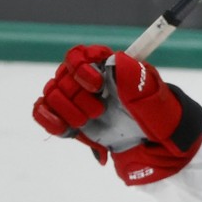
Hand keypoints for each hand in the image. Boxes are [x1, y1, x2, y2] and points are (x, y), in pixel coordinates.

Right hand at [32, 45, 201, 183]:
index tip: (97, 85)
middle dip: (79, 97)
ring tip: (88, 121)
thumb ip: (135, 78)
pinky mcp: (68, 119)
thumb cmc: (158, 118)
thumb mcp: (154, 99)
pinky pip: (43, 112)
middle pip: (62, 77)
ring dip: (68, 110)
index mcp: (107, 68)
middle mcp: (87, 81)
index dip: (81, 68)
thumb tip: (117, 59)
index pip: (79, 55)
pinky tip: (66, 128)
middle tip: (99, 111)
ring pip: (52, 94)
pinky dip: (49, 119)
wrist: (154, 146)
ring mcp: (76, 100)